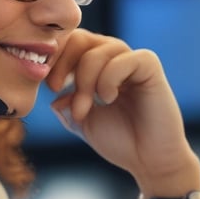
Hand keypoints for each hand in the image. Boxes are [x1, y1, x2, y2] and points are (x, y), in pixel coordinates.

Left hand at [45, 29, 199, 186]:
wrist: (149, 160)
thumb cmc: (119, 140)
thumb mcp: (80, 121)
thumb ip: (65, 104)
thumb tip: (54, 94)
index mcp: (96, 64)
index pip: (69, 42)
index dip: (54, 59)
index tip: (49, 86)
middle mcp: (114, 56)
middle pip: (80, 38)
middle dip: (64, 64)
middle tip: (58, 90)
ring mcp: (132, 59)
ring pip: (98, 51)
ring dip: (84, 80)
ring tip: (85, 109)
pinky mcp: (149, 66)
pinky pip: (123, 59)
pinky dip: (108, 79)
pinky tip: (108, 98)